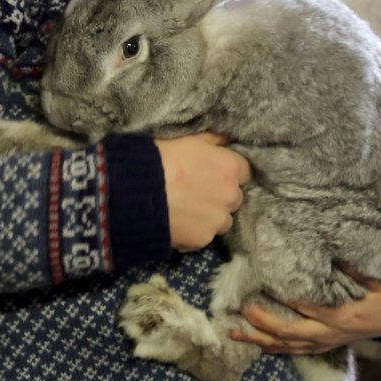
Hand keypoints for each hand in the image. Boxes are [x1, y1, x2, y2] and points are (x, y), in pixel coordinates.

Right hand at [156, 132, 251, 252]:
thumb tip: (227, 140)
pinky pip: (204, 236)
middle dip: (220, 195)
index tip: (213, 173)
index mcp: (230, 168)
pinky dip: (194, 231)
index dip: (227, 172)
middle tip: (197, 192)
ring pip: (222, 220)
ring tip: (187, 210)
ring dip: (210, 216)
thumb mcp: (189, 140)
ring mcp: (217, 220)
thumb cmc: (161, 159)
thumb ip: (213, 141)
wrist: (136, 193)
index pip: (244, 172)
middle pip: (234, 197)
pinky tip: (178, 223)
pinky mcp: (203, 239)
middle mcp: (230, 195)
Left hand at [230, 272, 380, 353]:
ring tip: (235, 333)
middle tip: (244, 310)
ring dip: (261, 341)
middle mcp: (331, 333)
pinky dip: (274, 349)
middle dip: (266, 324)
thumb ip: (359, 271)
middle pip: (292, 333)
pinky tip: (255, 345)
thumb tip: (336, 254)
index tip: (266, 287)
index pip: (311, 308)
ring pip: (289, 346)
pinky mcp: (323, 345)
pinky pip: (295, 351)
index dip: (288, 300)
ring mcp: (326, 342)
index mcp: (344, 316)